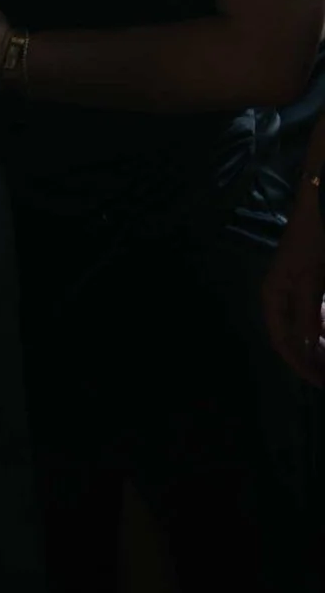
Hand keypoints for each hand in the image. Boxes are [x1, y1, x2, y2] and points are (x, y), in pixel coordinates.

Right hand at [261, 170, 324, 385]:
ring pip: (305, 332)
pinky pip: (316, 319)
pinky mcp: (311, 290)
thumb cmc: (311, 242)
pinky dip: (324, 333)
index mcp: (273, 298)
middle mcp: (280, 301)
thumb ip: (308, 313)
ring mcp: (296, 295)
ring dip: (318, 350)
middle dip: (309, 362)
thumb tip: (308, 344)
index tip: (316, 381)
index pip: (282, 341)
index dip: (299, 364)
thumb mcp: (311, 279)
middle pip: (292, 340)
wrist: (317, 211)